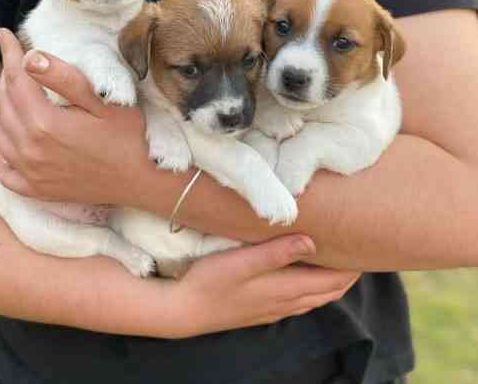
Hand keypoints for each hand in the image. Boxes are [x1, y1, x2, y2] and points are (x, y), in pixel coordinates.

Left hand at [0, 28, 147, 204]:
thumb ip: (67, 80)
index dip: (10, 52)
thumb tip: (31, 58)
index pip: (17, 79)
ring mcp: (30, 172)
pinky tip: (1, 135)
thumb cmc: (129, 139)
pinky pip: (1, 168)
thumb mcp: (106, 104)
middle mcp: (30, 149)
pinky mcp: (35, 188)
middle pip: (3, 103)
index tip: (4, 34)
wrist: (140, 182)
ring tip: (8, 91)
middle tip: (15, 63)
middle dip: (6, 78)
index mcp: (46, 123)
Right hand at [168, 235, 359, 337]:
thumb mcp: (243, 261)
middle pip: (329, 292)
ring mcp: (274, 309)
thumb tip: (313, 241)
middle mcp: (286, 302)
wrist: (186, 310)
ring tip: (338, 264)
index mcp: (286, 289)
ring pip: (315, 298)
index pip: (333, 281)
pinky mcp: (262, 310)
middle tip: (357, 252)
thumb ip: (277, 251)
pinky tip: (305, 279)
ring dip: (331, 283)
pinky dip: (313, 290)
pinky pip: (300, 301)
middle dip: (347, 275)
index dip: (352, 268)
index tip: (366, 249)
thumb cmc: (212, 281)